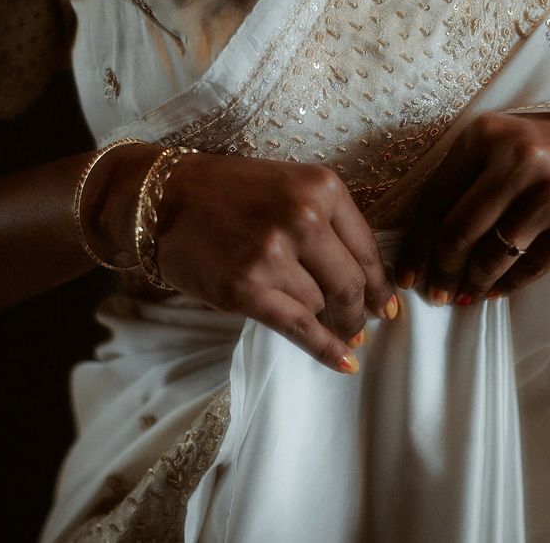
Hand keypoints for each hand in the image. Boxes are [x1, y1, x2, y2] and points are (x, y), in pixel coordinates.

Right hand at [99, 151, 396, 372]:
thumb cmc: (230, 192)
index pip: (366, 248)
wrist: (162, 199)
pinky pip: (299, 328)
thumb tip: (368, 282)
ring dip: (330, 323)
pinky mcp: (245, 289)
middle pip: (350, 283)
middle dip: (359, 311)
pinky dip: (326, 349)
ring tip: (332, 329)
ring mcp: (273, 254)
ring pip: (322, 306)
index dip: (380, 284)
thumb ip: (330, 222)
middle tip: (362, 325)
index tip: (386, 305)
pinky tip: (345, 363)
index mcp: (321, 187)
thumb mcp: (290, 187)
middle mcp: (303, 217)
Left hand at [395, 110, 549, 303]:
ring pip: (493, 256)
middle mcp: (519, 159)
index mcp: (486, 135)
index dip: (416, 245)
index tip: (405, 276)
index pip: (435, 200)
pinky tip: (494, 290)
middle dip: (441, 270)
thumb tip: (421, 245)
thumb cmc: (540, 151)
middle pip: (460, 231)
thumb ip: (459, 181)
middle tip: (435, 292)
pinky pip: (530, 268)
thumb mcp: (495, 146)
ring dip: (472, 283)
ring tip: (464, 294)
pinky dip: (506, 286)